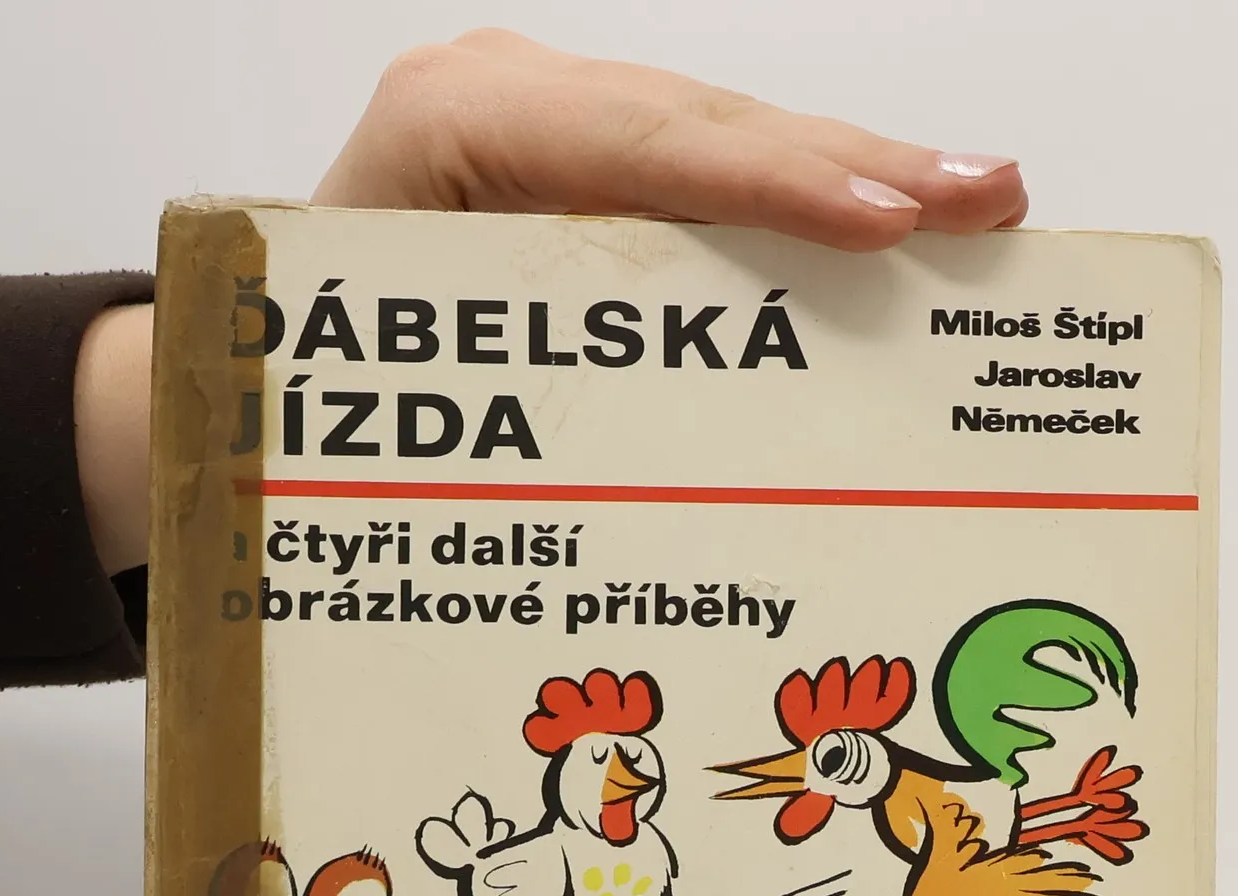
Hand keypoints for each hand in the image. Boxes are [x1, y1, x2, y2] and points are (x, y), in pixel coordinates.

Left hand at [81, 34, 1027, 572]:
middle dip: (856, 166)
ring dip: (861, 183)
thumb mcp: (389, 373)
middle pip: (712, 127)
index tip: (883, 218)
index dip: (772, 181)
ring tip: (980, 208)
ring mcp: (560, 134)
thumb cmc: (306, 382)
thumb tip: (660, 446)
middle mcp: (515, 107)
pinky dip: (812, 214)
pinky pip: (716, 189)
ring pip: (731, 149)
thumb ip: (508, 370)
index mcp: (451, 126)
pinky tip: (902, 231)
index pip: (640, 141)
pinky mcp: (594, 180)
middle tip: (987, 199)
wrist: (250, 364)